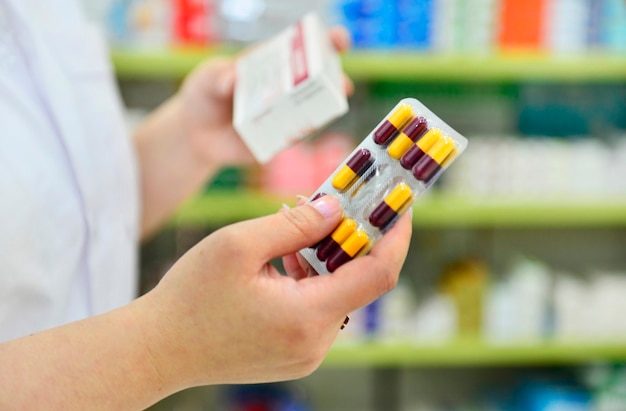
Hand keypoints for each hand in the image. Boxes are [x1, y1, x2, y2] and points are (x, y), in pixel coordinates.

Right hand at [139, 195, 410, 389]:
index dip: (395, 236)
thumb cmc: (190, 297)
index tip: (400, 206)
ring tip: (294, 234)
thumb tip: (336, 210)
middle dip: (351, 241)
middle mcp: (315, 343)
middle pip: (358, 283)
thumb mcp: (238, 244)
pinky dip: (313, 281)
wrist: (156, 349)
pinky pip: (319, 310)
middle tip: (333, 206)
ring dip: (327, 260)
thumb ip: (294, 224)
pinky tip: (285, 262)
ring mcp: (305, 354)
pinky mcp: (294, 354)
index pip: (378, 273)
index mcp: (307, 317)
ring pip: (338, 295)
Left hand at [177, 27, 353, 167]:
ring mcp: (284, 114)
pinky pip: (295, 135)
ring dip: (324, 108)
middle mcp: (284, 87)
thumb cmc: (203, 95)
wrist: (195, 134)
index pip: (301, 48)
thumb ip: (217, 75)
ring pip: (312, 109)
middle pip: (317, 79)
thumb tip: (231, 79)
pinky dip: (302, 132)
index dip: (324, 41)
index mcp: (271, 62)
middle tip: (342, 84)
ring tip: (330, 107)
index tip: (339, 39)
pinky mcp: (278, 139)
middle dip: (335, 79)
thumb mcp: (206, 78)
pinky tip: (303, 129)